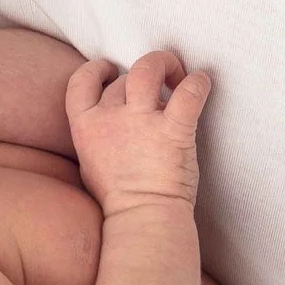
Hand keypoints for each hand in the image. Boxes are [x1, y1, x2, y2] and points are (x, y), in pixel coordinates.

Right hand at [66, 50, 209, 216]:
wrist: (142, 220)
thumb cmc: (119, 200)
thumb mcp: (90, 162)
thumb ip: (96, 135)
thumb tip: (110, 118)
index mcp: (85, 126)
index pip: (81, 80)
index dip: (97, 69)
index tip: (111, 69)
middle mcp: (110, 117)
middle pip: (123, 79)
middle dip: (141, 78)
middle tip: (159, 86)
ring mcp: (142, 122)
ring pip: (149, 70)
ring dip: (165, 65)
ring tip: (179, 73)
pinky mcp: (174, 130)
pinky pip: (189, 94)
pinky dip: (198, 83)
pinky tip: (202, 82)